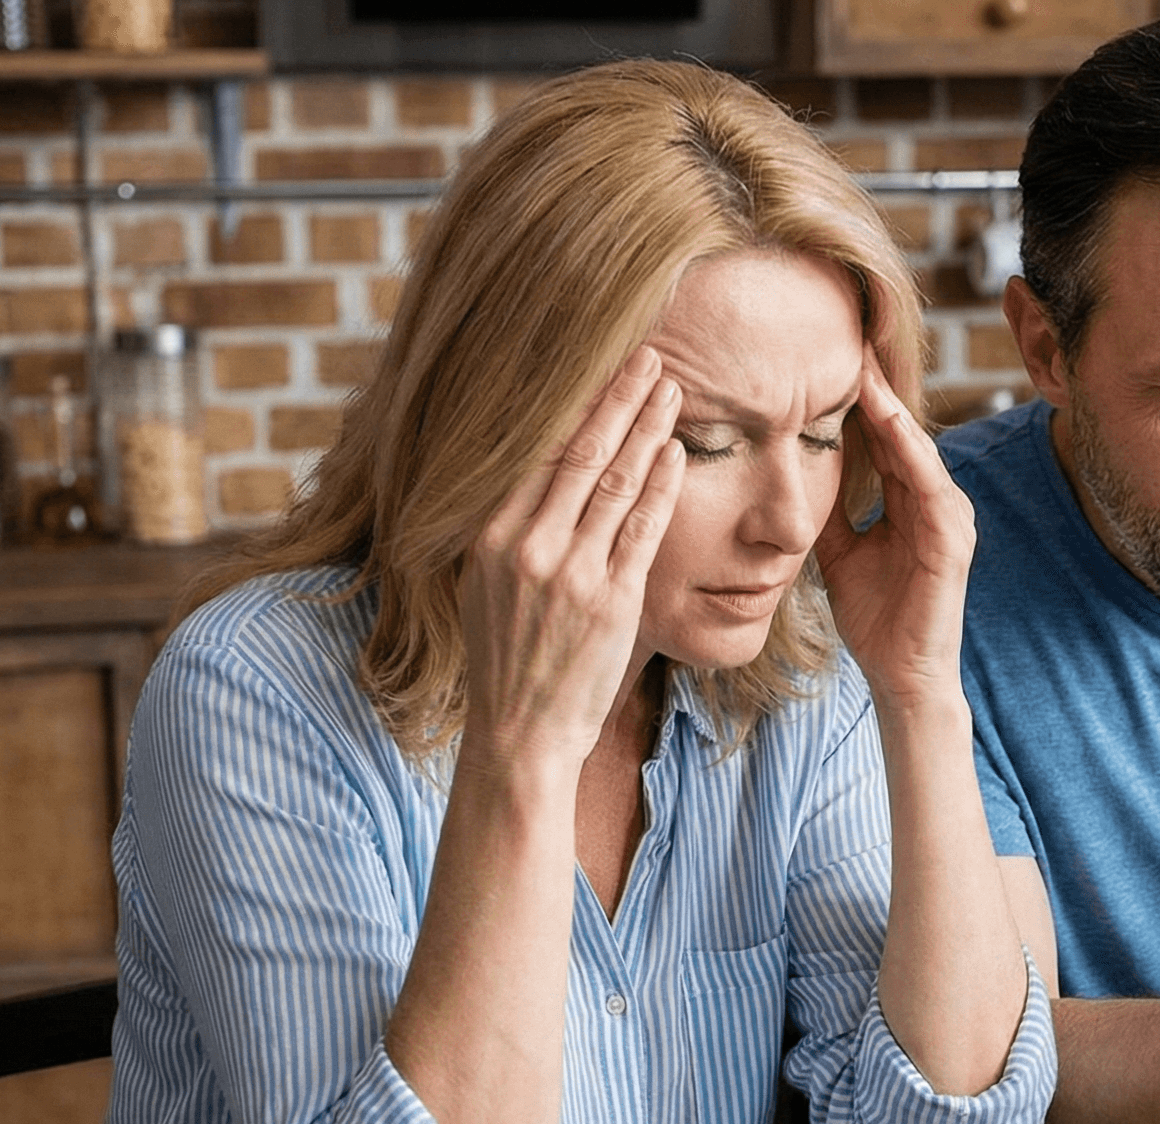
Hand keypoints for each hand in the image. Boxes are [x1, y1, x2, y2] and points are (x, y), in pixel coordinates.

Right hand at [455, 348, 683, 772]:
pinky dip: (662, 485)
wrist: (519, 732)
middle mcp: (527, 547)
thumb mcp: (482, 584)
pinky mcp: (613, 601)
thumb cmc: (506, 658)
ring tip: (671, 389)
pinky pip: (642, 529)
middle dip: (617, 398)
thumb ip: (504, 529)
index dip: (572, 403)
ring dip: (648, 429)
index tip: (597, 364)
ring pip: (616, 482)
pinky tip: (677, 452)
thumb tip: (529, 473)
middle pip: (579, 452)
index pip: (536, 451)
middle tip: (648, 356)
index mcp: (491, 537)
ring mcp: (572, 574)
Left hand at [813, 358, 975, 709]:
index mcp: (910, 501)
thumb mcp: (837, 552)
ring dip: (891, 407)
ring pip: (917, 448)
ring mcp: (949, 518)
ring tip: (863, 367)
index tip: (826, 357)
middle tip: (848, 337)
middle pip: (902, 430)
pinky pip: (929, 483)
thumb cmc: (875, 618)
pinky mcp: (953, 541)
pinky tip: (886, 419)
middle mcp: (935, 501)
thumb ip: (826, 511)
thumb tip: (792, 474)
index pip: (883, 436)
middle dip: (876, 386)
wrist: (900, 676)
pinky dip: (908, 449)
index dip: (857, 398)